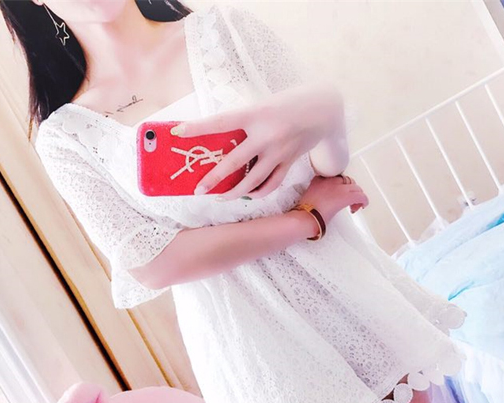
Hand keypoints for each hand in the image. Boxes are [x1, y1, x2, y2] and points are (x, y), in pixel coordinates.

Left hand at [170, 82, 346, 200]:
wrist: (325, 108)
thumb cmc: (288, 103)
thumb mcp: (263, 105)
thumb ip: (245, 121)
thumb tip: (220, 139)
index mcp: (256, 113)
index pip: (221, 122)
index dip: (198, 127)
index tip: (178, 132)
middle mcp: (266, 135)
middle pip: (234, 162)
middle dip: (213, 178)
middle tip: (198, 189)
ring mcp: (279, 151)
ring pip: (252, 180)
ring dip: (234, 192)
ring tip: (219, 197)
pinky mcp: (289, 162)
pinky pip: (271, 183)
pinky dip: (258, 192)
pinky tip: (247, 195)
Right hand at [300, 175, 368, 223]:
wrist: (305, 218)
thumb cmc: (305, 212)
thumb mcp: (309, 197)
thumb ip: (318, 194)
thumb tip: (324, 200)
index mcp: (319, 179)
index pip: (336, 178)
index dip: (341, 187)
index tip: (340, 194)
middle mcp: (330, 180)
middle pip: (348, 181)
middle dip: (350, 191)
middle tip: (349, 202)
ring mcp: (338, 187)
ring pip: (356, 188)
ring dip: (357, 196)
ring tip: (353, 206)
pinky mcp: (345, 196)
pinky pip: (361, 196)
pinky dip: (363, 201)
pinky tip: (361, 206)